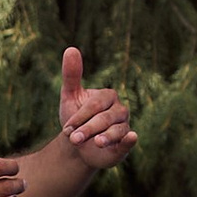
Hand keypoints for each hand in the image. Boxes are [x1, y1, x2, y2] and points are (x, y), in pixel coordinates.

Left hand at [57, 47, 136, 171]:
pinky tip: (131, 137)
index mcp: (108, 96)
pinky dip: (131, 139)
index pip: (95, 104)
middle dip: (88, 129)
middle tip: (73, 140)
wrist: (78, 148)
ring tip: (96, 143)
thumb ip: (71, 75)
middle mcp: (119, 110)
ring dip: (105, 137)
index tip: (65, 129)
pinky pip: (129, 140)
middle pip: (105, 118)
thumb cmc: (75, 120)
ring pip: (116, 130)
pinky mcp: (125, 144)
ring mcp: (124, 126)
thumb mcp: (70, 97)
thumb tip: (70, 48)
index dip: (80, 116)